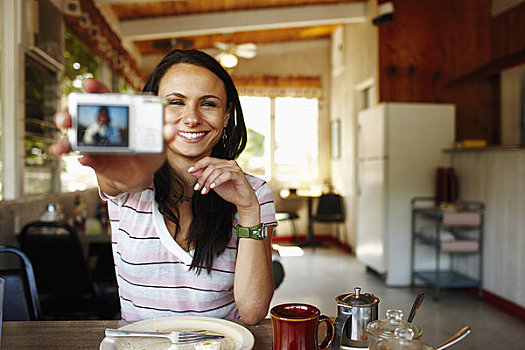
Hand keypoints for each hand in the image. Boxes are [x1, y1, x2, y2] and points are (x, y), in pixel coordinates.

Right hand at [50, 79, 165, 193]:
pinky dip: (83, 160)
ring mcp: (94, 142)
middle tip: (66, 118)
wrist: (141, 173)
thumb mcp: (160, 140)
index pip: (104, 96)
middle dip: (69, 115)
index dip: (95, 89)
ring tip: (61, 147)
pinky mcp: (94, 160)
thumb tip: (171, 128)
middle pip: (81, 115)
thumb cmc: (149, 149)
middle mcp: (100, 125)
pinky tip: (82, 160)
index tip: (88, 85)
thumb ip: (165, 132)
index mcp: (117, 113)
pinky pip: (85, 159)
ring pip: (75, 139)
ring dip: (65, 142)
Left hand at [189, 157, 258, 212]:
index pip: (208, 160)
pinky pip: (226, 175)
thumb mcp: (213, 184)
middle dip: (202, 178)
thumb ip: (204, 177)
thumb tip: (193, 171)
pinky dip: (218, 181)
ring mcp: (235, 168)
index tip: (190, 171)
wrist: (242, 201)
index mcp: (223, 164)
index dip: (198, 164)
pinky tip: (212, 187)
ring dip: (208, 181)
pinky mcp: (239, 175)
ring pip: (217, 170)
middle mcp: (229, 163)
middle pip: (211, 166)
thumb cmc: (229, 192)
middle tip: (197, 188)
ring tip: (205, 191)